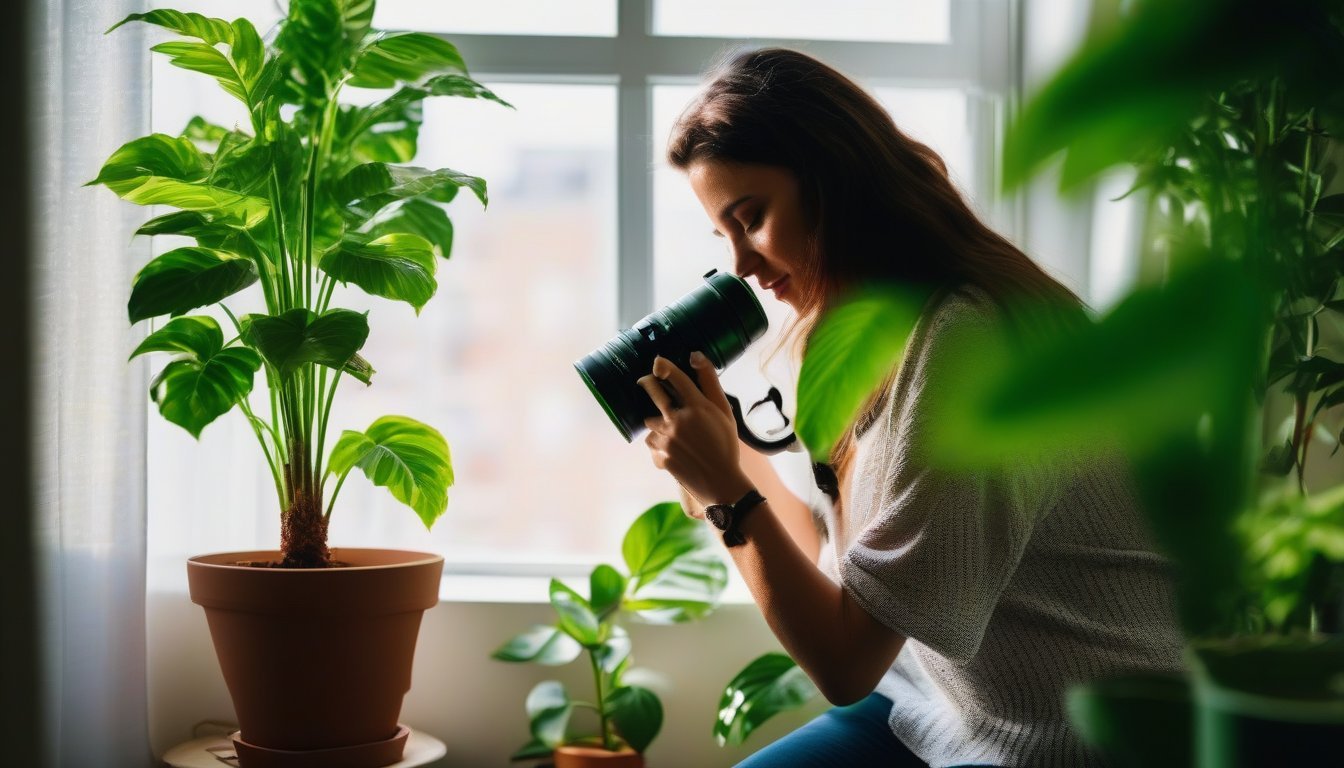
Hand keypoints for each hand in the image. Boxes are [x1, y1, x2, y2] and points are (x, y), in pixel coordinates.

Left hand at [637, 351, 753, 506]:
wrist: (720, 484)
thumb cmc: (726, 446)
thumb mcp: (724, 413)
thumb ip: (710, 383)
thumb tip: (695, 356)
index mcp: (698, 407)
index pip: (677, 378)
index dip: (664, 366)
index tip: (657, 361)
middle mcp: (679, 420)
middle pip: (654, 393)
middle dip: (647, 383)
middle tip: (647, 381)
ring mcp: (667, 439)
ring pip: (650, 422)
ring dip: (657, 423)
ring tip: (672, 430)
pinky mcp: (660, 455)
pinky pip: (652, 443)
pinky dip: (658, 444)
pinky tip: (673, 450)